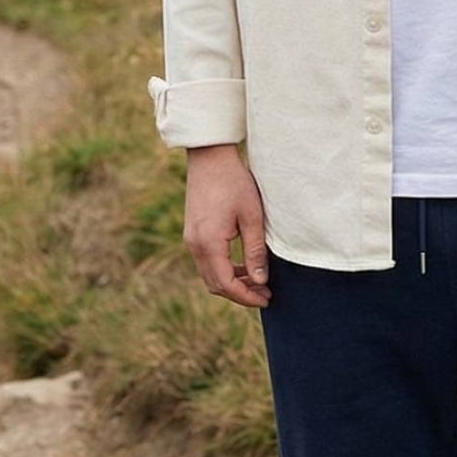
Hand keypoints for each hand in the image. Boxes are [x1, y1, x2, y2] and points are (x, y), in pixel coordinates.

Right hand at [182, 144, 271, 306]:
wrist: (209, 158)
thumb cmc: (234, 183)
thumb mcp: (252, 217)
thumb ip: (255, 251)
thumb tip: (260, 280)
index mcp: (208, 243)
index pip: (226, 284)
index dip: (246, 296)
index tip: (266, 298)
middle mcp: (194, 245)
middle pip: (215, 284)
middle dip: (240, 293)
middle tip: (265, 293)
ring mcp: (190, 239)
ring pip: (210, 274)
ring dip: (232, 282)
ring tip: (257, 281)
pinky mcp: (192, 233)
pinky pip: (207, 262)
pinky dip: (224, 269)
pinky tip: (243, 266)